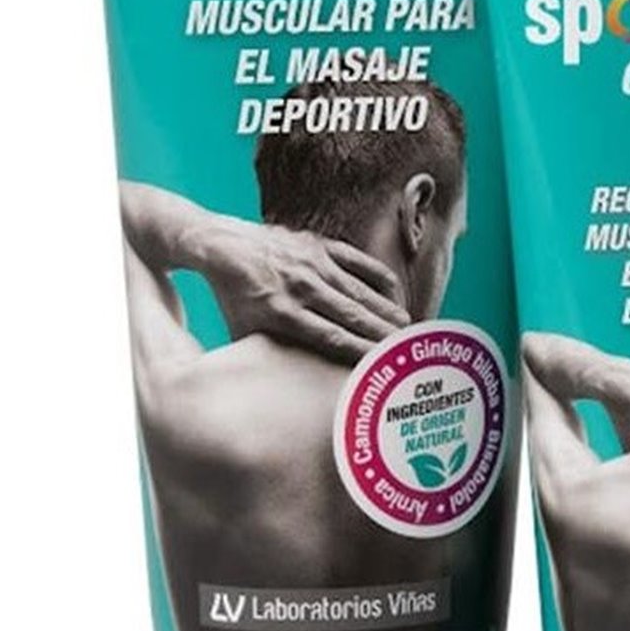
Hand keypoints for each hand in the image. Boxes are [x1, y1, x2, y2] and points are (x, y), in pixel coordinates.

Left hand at [198, 217, 408, 362]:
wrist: (222, 246)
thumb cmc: (235, 298)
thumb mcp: (246, 333)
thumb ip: (273, 353)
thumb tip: (292, 386)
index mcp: (282, 313)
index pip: (331, 337)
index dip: (360, 351)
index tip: (383, 365)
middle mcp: (300, 287)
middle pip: (351, 315)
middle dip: (382, 334)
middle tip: (407, 350)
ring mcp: (312, 262)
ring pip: (358, 290)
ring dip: (385, 309)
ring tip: (406, 328)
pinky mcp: (319, 244)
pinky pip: (357, 260)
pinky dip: (378, 276)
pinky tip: (396, 293)